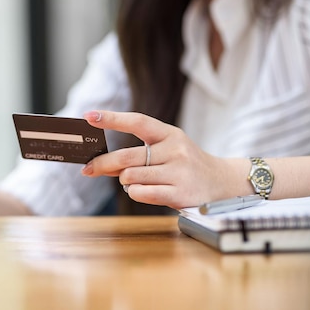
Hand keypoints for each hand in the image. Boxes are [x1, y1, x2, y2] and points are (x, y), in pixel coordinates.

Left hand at [80, 110, 246, 208]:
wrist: (222, 184)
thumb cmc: (184, 165)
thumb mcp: (167, 150)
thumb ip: (137, 153)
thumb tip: (99, 161)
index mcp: (169, 134)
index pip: (137, 121)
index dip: (112, 118)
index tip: (89, 115)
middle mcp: (175, 150)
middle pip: (126, 157)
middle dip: (103, 164)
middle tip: (88, 168)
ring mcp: (178, 172)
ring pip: (131, 177)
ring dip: (125, 181)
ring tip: (136, 181)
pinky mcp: (179, 194)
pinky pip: (140, 193)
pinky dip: (135, 193)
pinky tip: (146, 191)